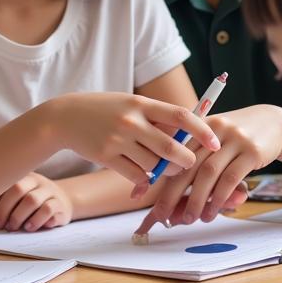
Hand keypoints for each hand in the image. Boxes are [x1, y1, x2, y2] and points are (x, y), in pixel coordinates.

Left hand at [0, 173, 73, 231]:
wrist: (63, 201)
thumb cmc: (31, 203)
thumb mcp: (16, 198)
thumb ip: (0, 203)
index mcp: (19, 176)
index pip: (0, 186)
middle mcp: (34, 181)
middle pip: (16, 189)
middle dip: (3, 209)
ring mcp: (48, 191)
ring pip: (32, 200)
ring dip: (18, 216)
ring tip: (11, 228)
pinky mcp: (59, 204)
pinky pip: (48, 210)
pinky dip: (36, 220)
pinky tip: (29, 228)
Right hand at [50, 93, 220, 185]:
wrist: (64, 117)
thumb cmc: (105, 110)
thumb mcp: (130, 104)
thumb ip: (156, 117)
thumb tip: (189, 135)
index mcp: (141, 103)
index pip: (180, 116)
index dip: (201, 130)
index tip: (216, 142)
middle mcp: (131, 121)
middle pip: (171, 147)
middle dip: (186, 160)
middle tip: (188, 163)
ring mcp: (118, 140)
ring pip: (155, 165)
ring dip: (165, 172)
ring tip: (165, 169)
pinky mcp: (106, 157)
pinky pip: (137, 176)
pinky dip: (144, 179)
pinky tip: (143, 174)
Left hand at [133, 104, 281, 237]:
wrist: (274, 123)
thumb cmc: (236, 139)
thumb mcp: (214, 141)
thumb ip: (196, 164)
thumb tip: (175, 200)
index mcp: (197, 126)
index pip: (173, 153)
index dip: (160, 177)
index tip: (151, 194)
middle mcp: (212, 130)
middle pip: (187, 165)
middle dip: (173, 194)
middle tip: (162, 216)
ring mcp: (233, 139)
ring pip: (208, 174)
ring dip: (197, 200)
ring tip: (190, 219)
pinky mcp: (252, 152)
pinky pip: (231, 178)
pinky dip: (219, 198)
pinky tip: (212, 212)